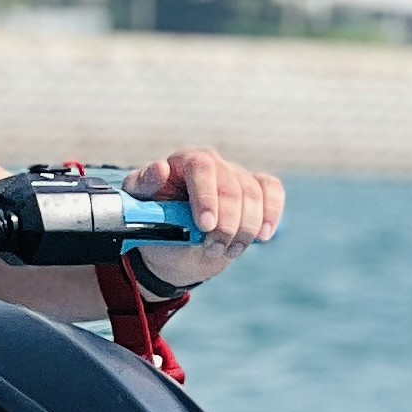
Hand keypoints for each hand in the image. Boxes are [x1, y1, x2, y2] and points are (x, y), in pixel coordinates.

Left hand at [126, 145, 282, 287]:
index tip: (205, 226)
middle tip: (213, 247)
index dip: (207, 196)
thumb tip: (160, 168)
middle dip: (227, 222)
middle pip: (232, 184)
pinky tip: (261, 236)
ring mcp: (235, 174)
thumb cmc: (154, 223)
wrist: (175, 247)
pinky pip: (272, 191)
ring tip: (227, 250)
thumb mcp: (139, 208)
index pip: (201, 167)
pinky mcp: (255, 189)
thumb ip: (144, 186)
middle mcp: (212, 162)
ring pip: (254, 194)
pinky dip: (271, 214)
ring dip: (245, 228)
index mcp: (181, 162)